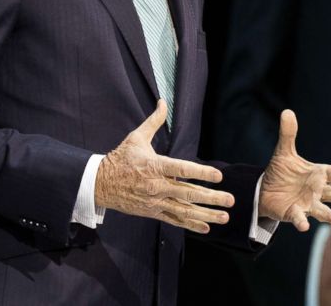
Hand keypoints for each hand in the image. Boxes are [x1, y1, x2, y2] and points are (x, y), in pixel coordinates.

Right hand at [95, 100, 235, 232]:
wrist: (100, 183)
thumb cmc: (121, 158)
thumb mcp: (136, 137)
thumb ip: (154, 121)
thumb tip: (163, 102)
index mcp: (154, 165)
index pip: (182, 170)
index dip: (201, 173)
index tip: (218, 176)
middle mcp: (156, 185)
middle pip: (188, 193)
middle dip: (211, 198)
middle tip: (230, 199)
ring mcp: (155, 201)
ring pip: (184, 210)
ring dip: (206, 215)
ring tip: (224, 217)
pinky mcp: (152, 212)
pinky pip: (174, 220)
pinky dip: (190, 225)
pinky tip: (206, 228)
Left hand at [259, 109, 330, 230]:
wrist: (266, 191)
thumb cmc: (282, 172)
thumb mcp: (284, 152)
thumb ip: (288, 134)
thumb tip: (287, 111)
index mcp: (318, 174)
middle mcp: (317, 191)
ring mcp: (307, 204)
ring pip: (322, 210)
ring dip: (328, 214)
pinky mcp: (294, 214)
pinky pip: (299, 218)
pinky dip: (301, 222)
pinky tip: (303, 226)